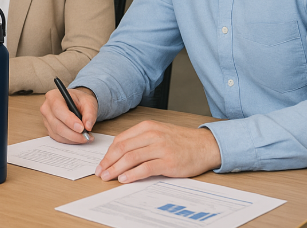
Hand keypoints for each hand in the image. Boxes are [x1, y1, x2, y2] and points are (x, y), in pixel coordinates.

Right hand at [39, 86, 97, 143]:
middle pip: (57, 124)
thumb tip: (88, 126)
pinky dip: (69, 140)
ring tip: (85, 137)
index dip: (69, 120)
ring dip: (73, 138)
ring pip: (57, 133)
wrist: (75, 103)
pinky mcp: (49, 129)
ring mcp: (46, 120)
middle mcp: (46, 108)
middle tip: (86, 136)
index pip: (58, 109)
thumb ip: (89, 113)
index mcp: (53, 96)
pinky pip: (58, 138)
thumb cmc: (79, 100)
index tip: (81, 128)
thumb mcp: (88, 102)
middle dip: (73, 133)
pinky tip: (78, 138)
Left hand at [96, 121, 221, 182]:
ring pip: (130, 158)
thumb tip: (119, 153)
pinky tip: (124, 179)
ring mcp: (160, 148)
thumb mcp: (158, 133)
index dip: (108, 153)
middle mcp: (152, 135)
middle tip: (100, 172)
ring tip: (108, 177)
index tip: (101, 162)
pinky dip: (132, 174)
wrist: (206, 145)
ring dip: (116, 169)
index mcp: (147, 127)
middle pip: (122, 149)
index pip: (120, 140)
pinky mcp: (168, 162)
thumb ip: (140, 140)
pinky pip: (145, 168)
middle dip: (108, 162)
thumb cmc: (181, 141)